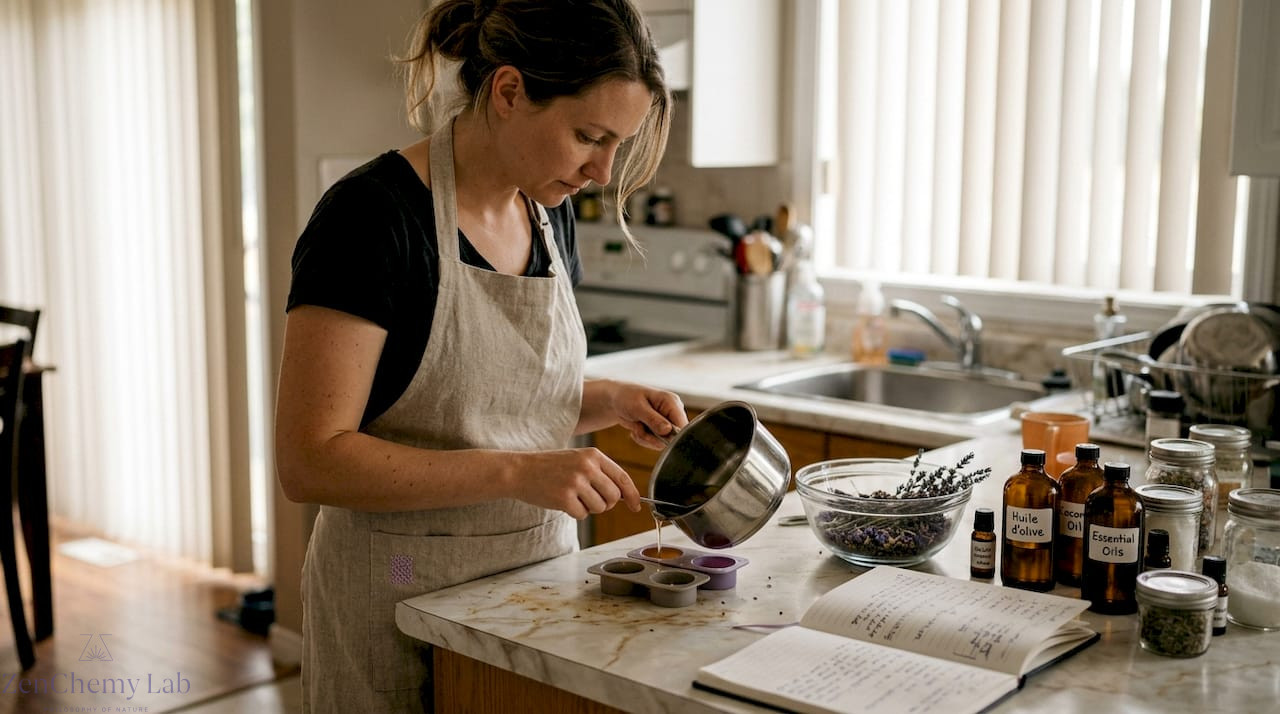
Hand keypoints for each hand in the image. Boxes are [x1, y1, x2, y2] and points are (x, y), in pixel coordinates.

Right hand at [514, 448, 640, 518]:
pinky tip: (562, 501)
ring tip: (573, 497)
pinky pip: (582, 515)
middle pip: (614, 496)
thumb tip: (624, 495)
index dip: (632, 494)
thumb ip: (601, 472)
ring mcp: (576, 482)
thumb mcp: (578, 459)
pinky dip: (575, 512)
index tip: (636, 506)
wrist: (520, 470)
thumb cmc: (550, 466)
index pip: (622, 477)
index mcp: (593, 455)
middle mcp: (587, 467)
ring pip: (600, 508)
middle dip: (606, 504)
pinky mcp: (564, 498)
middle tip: (590, 499)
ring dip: (589, 508)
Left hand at [610, 382, 687, 449]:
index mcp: (672, 402)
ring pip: (663, 443)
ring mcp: (668, 421)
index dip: (671, 436)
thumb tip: (668, 431)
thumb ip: (653, 419)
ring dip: (646, 438)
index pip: (682, 425)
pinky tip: (637, 429)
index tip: (654, 436)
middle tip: (638, 429)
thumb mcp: (637, 407)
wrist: (617, 400)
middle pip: (673, 437)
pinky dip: (644, 439)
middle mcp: (673, 412)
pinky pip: (656, 443)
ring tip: (636, 426)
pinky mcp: (661, 429)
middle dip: (653, 438)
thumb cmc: (626, 397)